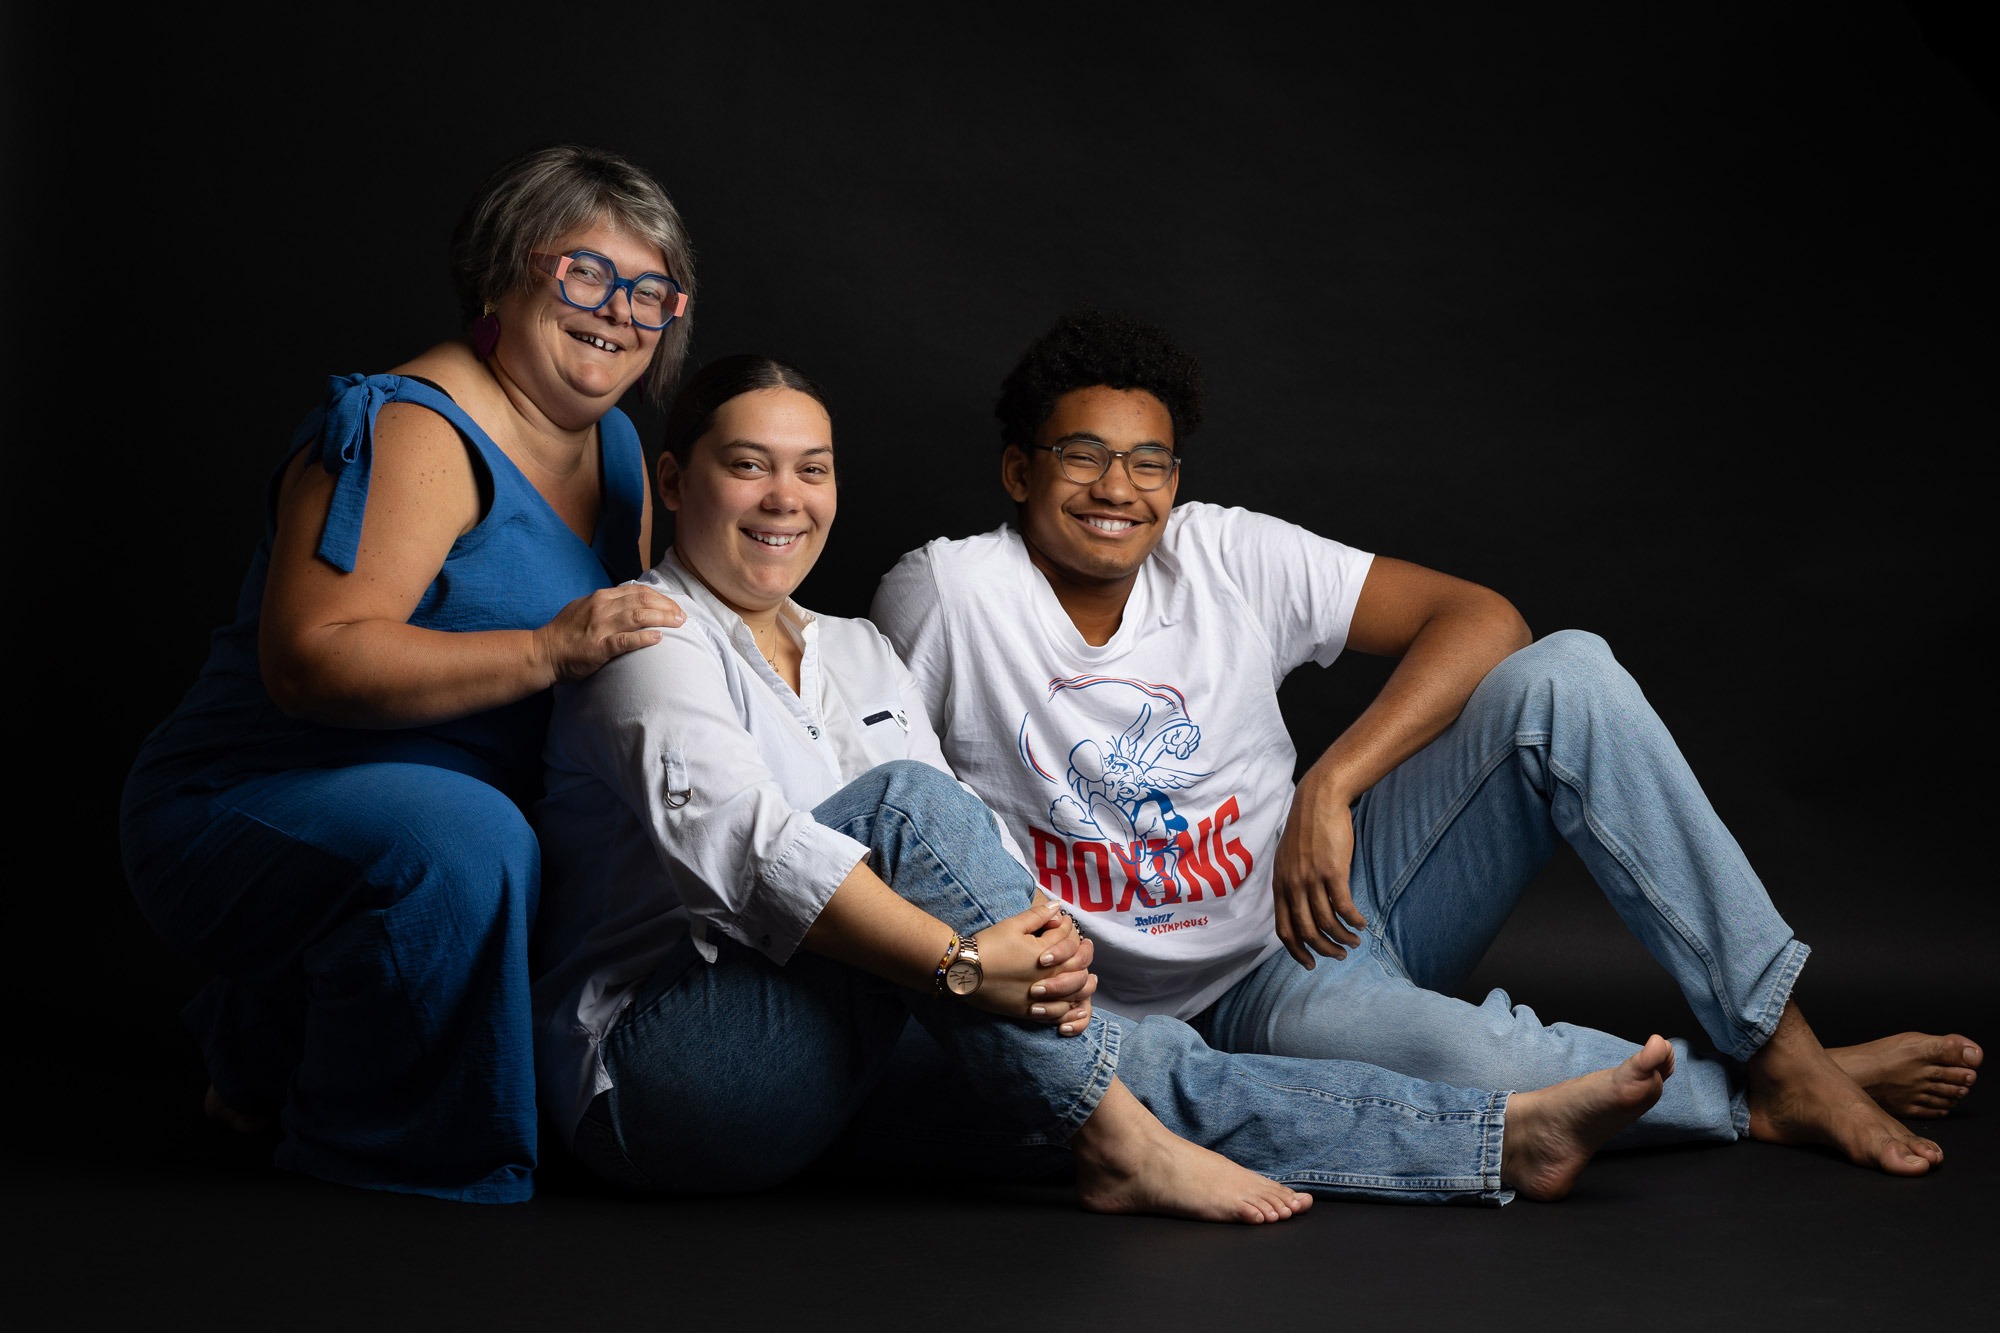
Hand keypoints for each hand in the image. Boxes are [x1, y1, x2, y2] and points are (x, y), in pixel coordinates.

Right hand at [537, 584, 685, 683]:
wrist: (543, 652)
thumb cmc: (564, 633)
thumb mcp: (584, 608)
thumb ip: (606, 604)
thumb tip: (630, 603)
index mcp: (600, 597)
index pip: (637, 591)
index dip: (660, 597)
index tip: (673, 606)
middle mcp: (601, 607)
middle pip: (642, 601)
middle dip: (667, 606)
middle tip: (682, 616)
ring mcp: (600, 627)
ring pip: (638, 616)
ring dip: (662, 618)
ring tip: (678, 623)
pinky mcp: (598, 647)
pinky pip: (626, 640)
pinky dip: (645, 638)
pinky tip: (659, 638)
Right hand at [963, 898, 1096, 1035]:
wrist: (964, 973)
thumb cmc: (988, 946)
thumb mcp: (1012, 925)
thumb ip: (1038, 915)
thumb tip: (1057, 906)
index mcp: (1047, 953)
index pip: (1068, 939)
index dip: (1070, 928)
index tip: (1066, 923)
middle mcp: (1049, 977)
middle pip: (1078, 967)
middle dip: (1085, 955)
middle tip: (1086, 948)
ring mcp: (1041, 997)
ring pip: (1074, 994)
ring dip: (1084, 985)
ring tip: (1089, 979)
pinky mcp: (1029, 1011)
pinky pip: (1057, 1014)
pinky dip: (1069, 1011)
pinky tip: (1073, 1006)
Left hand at [1271, 772, 1366, 968]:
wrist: (1319, 800)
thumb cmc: (1306, 829)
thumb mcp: (1287, 858)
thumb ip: (1289, 882)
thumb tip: (1296, 906)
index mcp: (1280, 884)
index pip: (1284, 929)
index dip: (1297, 951)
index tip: (1310, 963)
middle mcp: (1293, 885)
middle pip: (1306, 932)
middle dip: (1324, 950)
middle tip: (1339, 955)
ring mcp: (1312, 879)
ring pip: (1327, 923)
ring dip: (1342, 938)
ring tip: (1354, 942)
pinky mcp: (1333, 871)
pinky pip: (1344, 907)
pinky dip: (1354, 921)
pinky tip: (1362, 924)